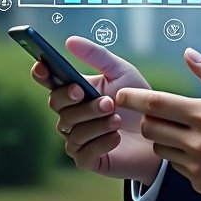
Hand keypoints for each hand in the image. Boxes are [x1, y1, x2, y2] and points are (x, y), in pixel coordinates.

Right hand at [30, 36, 162, 183]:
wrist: (159, 134)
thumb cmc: (137, 102)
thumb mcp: (122, 73)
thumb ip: (97, 56)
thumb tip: (70, 41)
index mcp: (76, 91)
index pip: (50, 82)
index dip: (41, 74)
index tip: (42, 66)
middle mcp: (71, 114)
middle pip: (57, 106)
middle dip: (81, 103)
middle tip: (107, 102)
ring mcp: (76, 138)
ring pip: (71, 129)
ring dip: (96, 123)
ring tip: (118, 119)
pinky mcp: (87, 160)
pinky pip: (82, 152)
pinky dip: (101, 142)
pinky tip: (117, 137)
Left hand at [116, 48, 200, 200]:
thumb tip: (189, 55)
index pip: (156, 104)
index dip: (133, 98)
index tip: (120, 93)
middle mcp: (198, 143)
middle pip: (151, 128)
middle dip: (148, 116)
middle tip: (158, 109)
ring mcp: (198, 167)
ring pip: (161, 148)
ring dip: (164, 136)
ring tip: (184, 128)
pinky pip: (177, 166)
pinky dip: (180, 154)